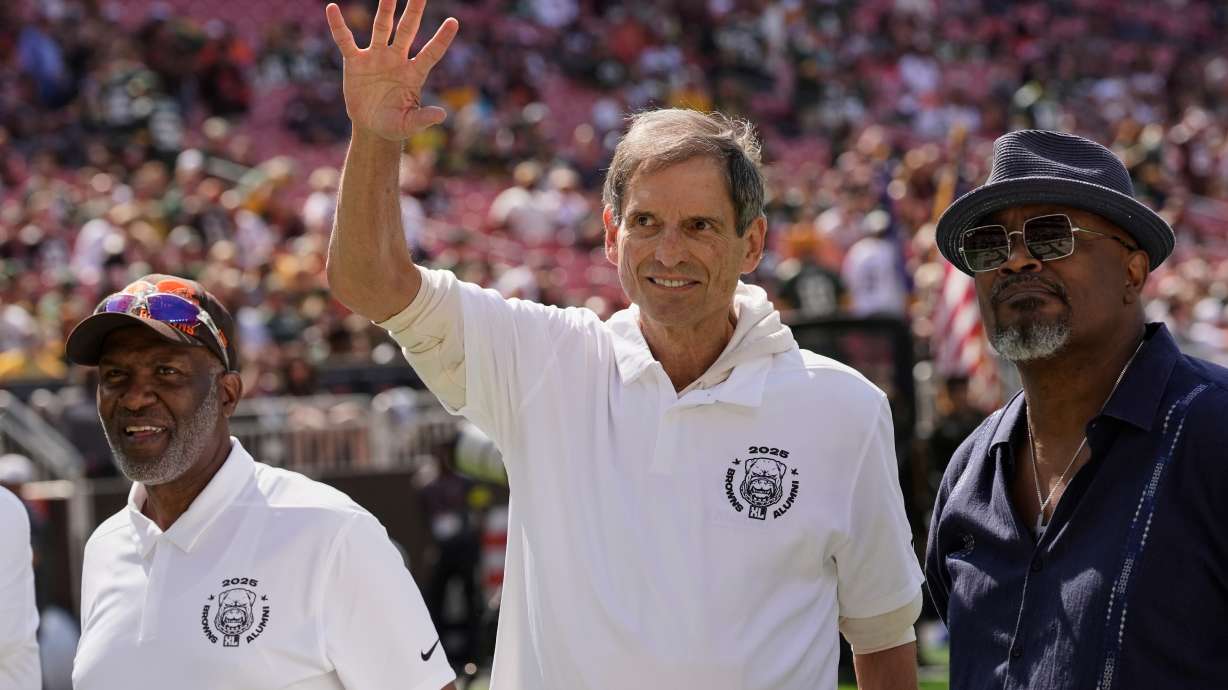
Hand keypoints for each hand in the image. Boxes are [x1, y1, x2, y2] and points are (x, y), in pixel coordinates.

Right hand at [325, 0, 458, 140]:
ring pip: (382, 28)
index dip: (442, 39)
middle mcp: (397, 59)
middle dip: (414, 11)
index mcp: (414, 73)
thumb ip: (424, 118)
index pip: (431, 53)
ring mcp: (376, 57)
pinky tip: (333, 8)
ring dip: (385, 9)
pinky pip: (345, 41)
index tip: (454, 22)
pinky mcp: (355, 62)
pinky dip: (339, 26)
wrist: (372, 127)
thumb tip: (442, 115)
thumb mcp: (409, 124)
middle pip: (407, 30)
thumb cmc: (395, 125)